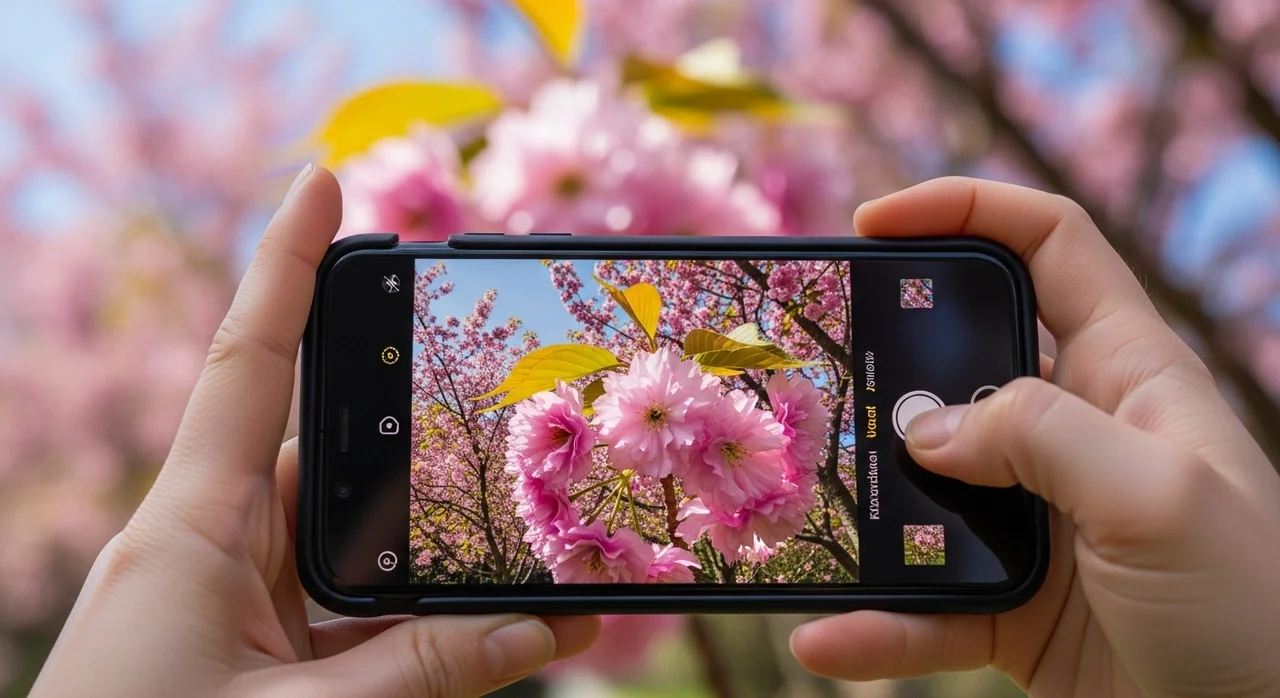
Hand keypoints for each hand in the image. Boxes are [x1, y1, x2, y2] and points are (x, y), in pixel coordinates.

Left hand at [31, 166, 599, 697]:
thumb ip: (427, 674)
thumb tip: (547, 628)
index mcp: (192, 531)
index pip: (251, 363)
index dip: (285, 263)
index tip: (325, 176)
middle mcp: (209, 549)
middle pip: (331, 461)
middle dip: (416, 442)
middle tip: (508, 420)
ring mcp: (227, 605)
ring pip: (347, 545)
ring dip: (425, 553)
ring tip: (521, 559)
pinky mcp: (246, 654)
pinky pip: (339, 610)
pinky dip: (405, 618)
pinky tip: (472, 635)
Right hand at [790, 177, 1279, 697]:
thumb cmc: (1252, 607)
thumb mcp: (1156, 495)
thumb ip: (1037, 434)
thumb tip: (921, 428)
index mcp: (1127, 373)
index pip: (1046, 246)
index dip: (965, 211)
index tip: (874, 225)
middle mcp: (1074, 433)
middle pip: (958, 360)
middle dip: (883, 359)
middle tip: (814, 372)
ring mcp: (1036, 518)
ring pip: (924, 487)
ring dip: (864, 503)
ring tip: (808, 511)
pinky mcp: (1011, 601)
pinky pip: (925, 599)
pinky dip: (877, 620)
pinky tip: (831, 635)